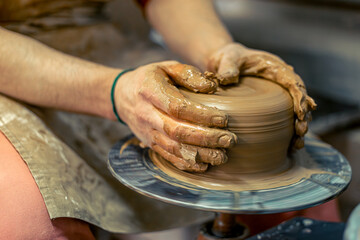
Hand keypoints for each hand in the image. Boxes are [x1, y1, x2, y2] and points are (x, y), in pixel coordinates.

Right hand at [114, 61, 236, 171]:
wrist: (120, 96)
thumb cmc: (148, 79)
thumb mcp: (166, 67)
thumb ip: (188, 74)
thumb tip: (212, 87)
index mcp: (151, 92)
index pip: (177, 107)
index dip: (201, 115)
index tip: (223, 119)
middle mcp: (147, 115)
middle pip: (177, 131)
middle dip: (206, 138)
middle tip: (229, 140)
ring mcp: (147, 132)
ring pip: (174, 148)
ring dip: (199, 155)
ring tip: (222, 156)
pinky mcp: (150, 143)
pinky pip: (167, 157)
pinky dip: (186, 164)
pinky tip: (204, 165)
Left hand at [207, 43, 316, 148]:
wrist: (226, 62)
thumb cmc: (229, 58)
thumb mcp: (228, 59)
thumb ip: (228, 68)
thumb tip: (227, 79)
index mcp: (275, 68)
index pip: (294, 82)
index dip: (300, 97)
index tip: (301, 113)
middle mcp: (281, 81)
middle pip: (299, 99)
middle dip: (303, 116)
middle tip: (301, 131)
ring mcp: (278, 94)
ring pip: (295, 110)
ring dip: (299, 126)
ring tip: (297, 143)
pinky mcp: (273, 105)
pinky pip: (285, 117)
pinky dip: (289, 131)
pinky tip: (290, 145)